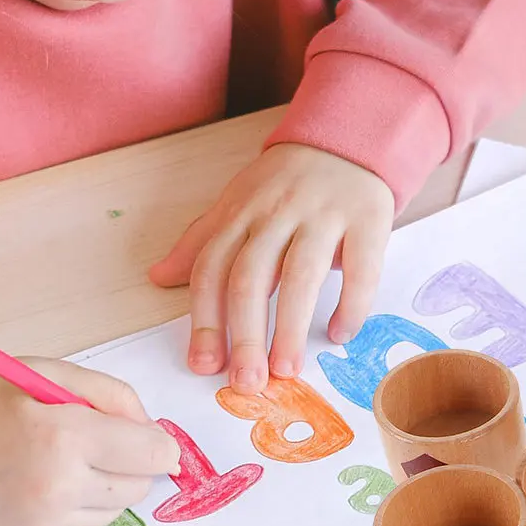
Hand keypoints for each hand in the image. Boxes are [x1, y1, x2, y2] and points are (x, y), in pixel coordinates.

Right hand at [0, 360, 179, 525]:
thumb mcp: (57, 375)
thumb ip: (118, 399)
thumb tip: (162, 441)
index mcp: (66, 436)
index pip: (155, 455)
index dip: (157, 444)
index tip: (146, 439)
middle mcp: (56, 485)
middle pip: (140, 487)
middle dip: (129, 465)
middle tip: (93, 445)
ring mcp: (41, 520)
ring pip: (115, 511)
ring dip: (104, 488)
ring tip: (63, 463)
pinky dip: (75, 506)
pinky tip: (42, 483)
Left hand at [149, 143, 394, 395]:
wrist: (347, 142)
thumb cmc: (287, 184)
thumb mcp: (237, 205)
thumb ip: (201, 242)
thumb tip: (157, 278)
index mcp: (241, 212)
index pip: (213, 268)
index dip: (205, 319)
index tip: (204, 365)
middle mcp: (277, 213)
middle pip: (251, 277)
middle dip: (245, 334)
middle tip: (247, 382)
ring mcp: (324, 216)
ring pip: (301, 276)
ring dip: (291, 328)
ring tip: (287, 371)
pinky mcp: (367, 221)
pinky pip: (361, 270)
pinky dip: (351, 306)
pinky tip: (340, 335)